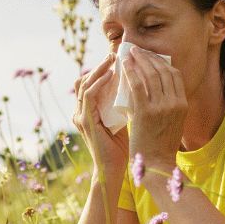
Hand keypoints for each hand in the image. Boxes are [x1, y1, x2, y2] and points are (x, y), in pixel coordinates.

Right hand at [72, 52, 129, 178]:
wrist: (117, 170)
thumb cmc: (126, 147)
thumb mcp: (127, 119)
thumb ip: (128, 104)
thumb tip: (144, 85)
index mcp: (89, 112)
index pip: (91, 83)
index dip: (102, 69)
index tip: (121, 58)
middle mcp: (80, 112)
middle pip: (84, 79)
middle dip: (100, 65)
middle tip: (117, 53)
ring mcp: (80, 116)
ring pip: (84, 83)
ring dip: (99, 68)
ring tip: (114, 58)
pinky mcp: (84, 122)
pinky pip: (88, 95)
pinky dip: (98, 82)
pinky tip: (111, 75)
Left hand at [123, 45, 187, 167]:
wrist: (156, 165)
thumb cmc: (160, 146)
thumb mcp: (173, 123)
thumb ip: (168, 106)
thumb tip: (155, 88)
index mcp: (183, 105)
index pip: (175, 75)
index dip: (162, 63)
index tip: (151, 57)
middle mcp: (175, 103)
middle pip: (163, 71)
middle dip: (150, 57)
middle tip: (138, 50)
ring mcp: (161, 107)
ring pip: (150, 75)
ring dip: (139, 60)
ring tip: (130, 53)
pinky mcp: (145, 112)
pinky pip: (137, 85)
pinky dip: (130, 72)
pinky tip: (124, 66)